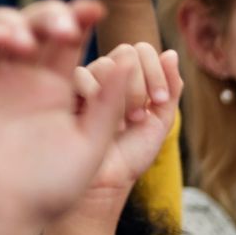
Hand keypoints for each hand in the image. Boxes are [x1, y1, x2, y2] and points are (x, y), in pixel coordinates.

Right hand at [0, 0, 129, 233]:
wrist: (1, 216)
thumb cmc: (49, 189)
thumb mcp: (90, 144)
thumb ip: (109, 104)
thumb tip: (129, 59)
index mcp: (55, 86)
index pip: (70, 40)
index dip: (81, 18)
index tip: (99, 9)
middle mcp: (22, 75)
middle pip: (37, 26)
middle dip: (54, 15)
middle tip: (70, 25)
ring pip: (1, 26)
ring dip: (19, 21)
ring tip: (35, 38)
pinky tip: (7, 41)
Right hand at [72, 42, 181, 196]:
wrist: (105, 183)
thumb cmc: (130, 155)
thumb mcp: (159, 122)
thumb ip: (169, 90)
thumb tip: (171, 53)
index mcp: (130, 80)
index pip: (143, 51)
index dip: (156, 69)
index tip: (160, 99)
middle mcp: (107, 77)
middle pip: (126, 51)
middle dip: (141, 81)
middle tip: (140, 114)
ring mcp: (85, 83)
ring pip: (106, 63)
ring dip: (121, 93)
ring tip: (123, 122)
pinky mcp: (64, 94)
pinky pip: (81, 75)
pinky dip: (97, 95)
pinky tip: (102, 120)